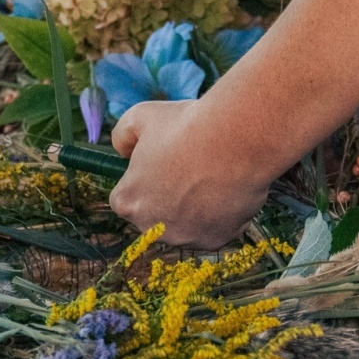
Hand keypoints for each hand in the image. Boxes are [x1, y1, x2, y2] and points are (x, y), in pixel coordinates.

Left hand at [110, 99, 271, 248]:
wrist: (236, 140)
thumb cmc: (185, 126)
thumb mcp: (140, 117)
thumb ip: (122, 136)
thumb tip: (123, 150)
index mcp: (127, 202)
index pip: (127, 197)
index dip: (145, 179)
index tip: (162, 164)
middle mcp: (150, 228)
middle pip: (155, 215)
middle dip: (168, 197)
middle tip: (189, 167)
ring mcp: (184, 238)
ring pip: (186, 223)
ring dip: (194, 207)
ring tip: (211, 175)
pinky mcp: (214, 242)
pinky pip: (215, 228)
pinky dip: (221, 213)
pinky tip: (228, 188)